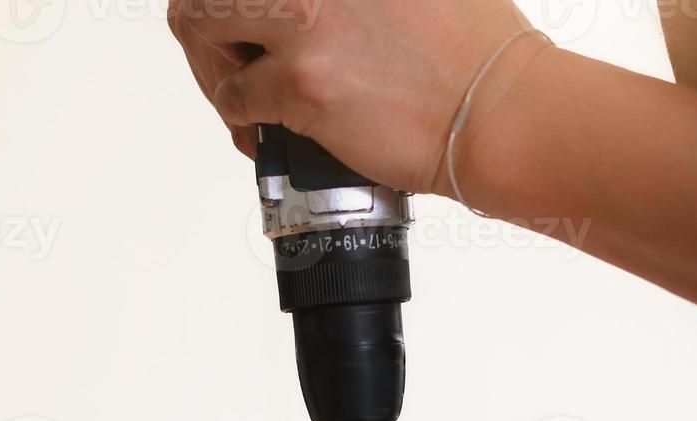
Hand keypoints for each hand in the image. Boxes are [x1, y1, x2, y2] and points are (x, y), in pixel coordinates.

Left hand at [167, 0, 542, 194]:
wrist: (497, 112)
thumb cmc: (471, 53)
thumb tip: (316, 10)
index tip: (245, 22)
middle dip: (206, 23)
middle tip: (230, 56)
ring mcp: (303, 18)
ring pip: (199, 25)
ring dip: (213, 65)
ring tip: (244, 95)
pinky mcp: (300, 82)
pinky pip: (233, 97)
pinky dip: (240, 121)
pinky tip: (268, 133)